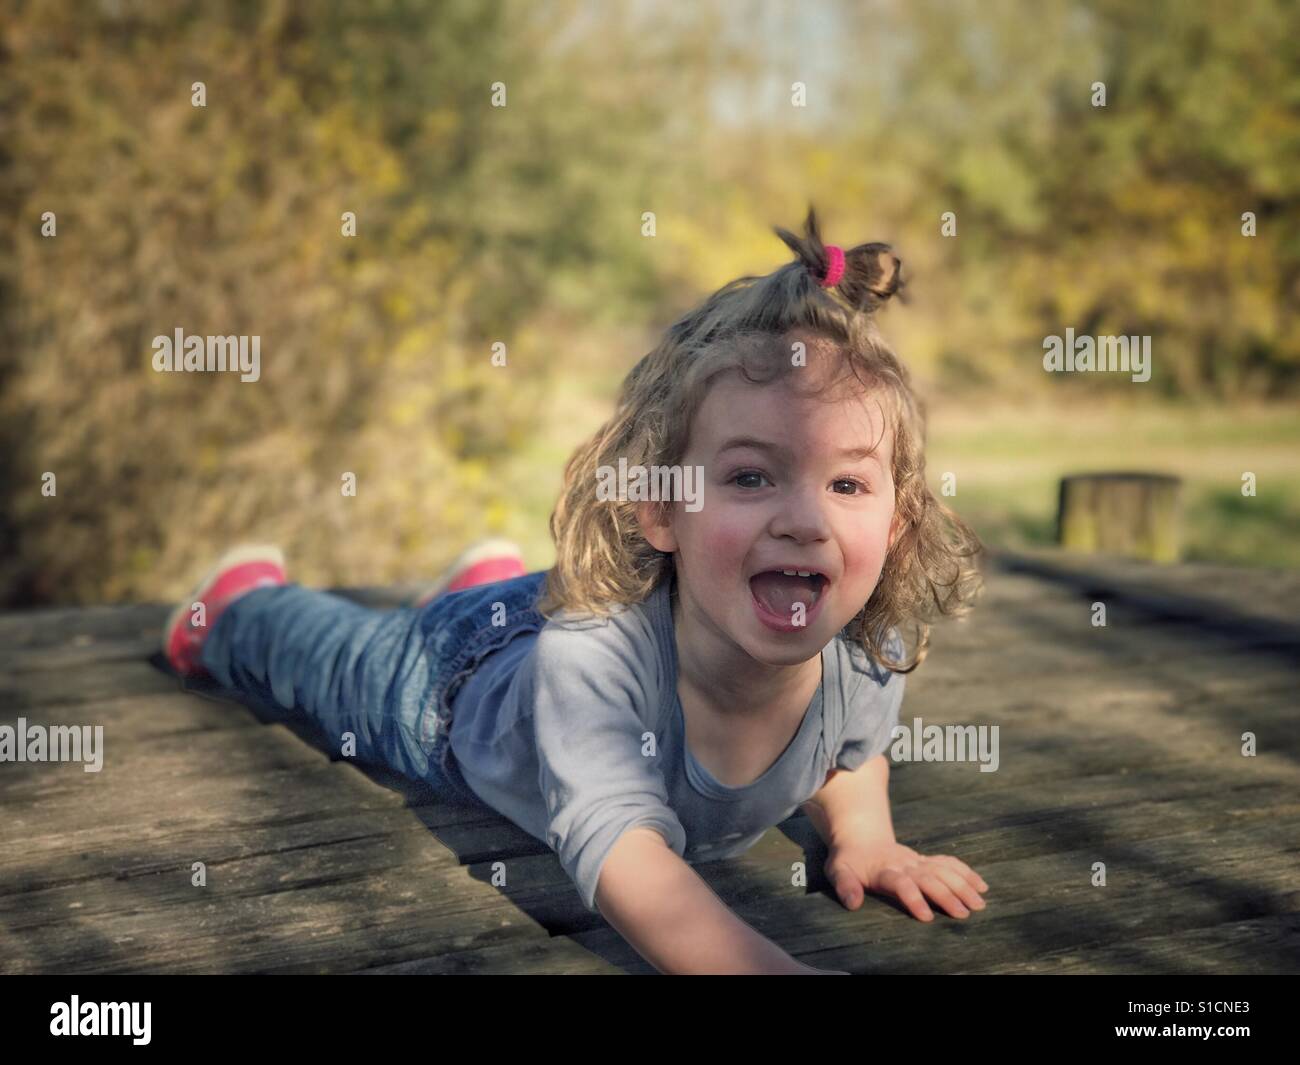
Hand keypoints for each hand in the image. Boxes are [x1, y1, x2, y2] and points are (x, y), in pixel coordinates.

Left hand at [824, 839, 987, 921]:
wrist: (859, 837)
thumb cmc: (848, 860)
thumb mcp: (837, 870)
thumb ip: (844, 885)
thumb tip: (853, 903)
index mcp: (884, 870)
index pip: (901, 884)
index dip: (914, 898)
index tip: (927, 916)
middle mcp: (904, 864)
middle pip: (929, 878)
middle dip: (947, 895)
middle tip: (964, 914)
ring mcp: (917, 861)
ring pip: (944, 871)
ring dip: (962, 886)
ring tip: (979, 903)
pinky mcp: (925, 860)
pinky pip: (948, 864)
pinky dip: (966, 873)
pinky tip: (981, 886)